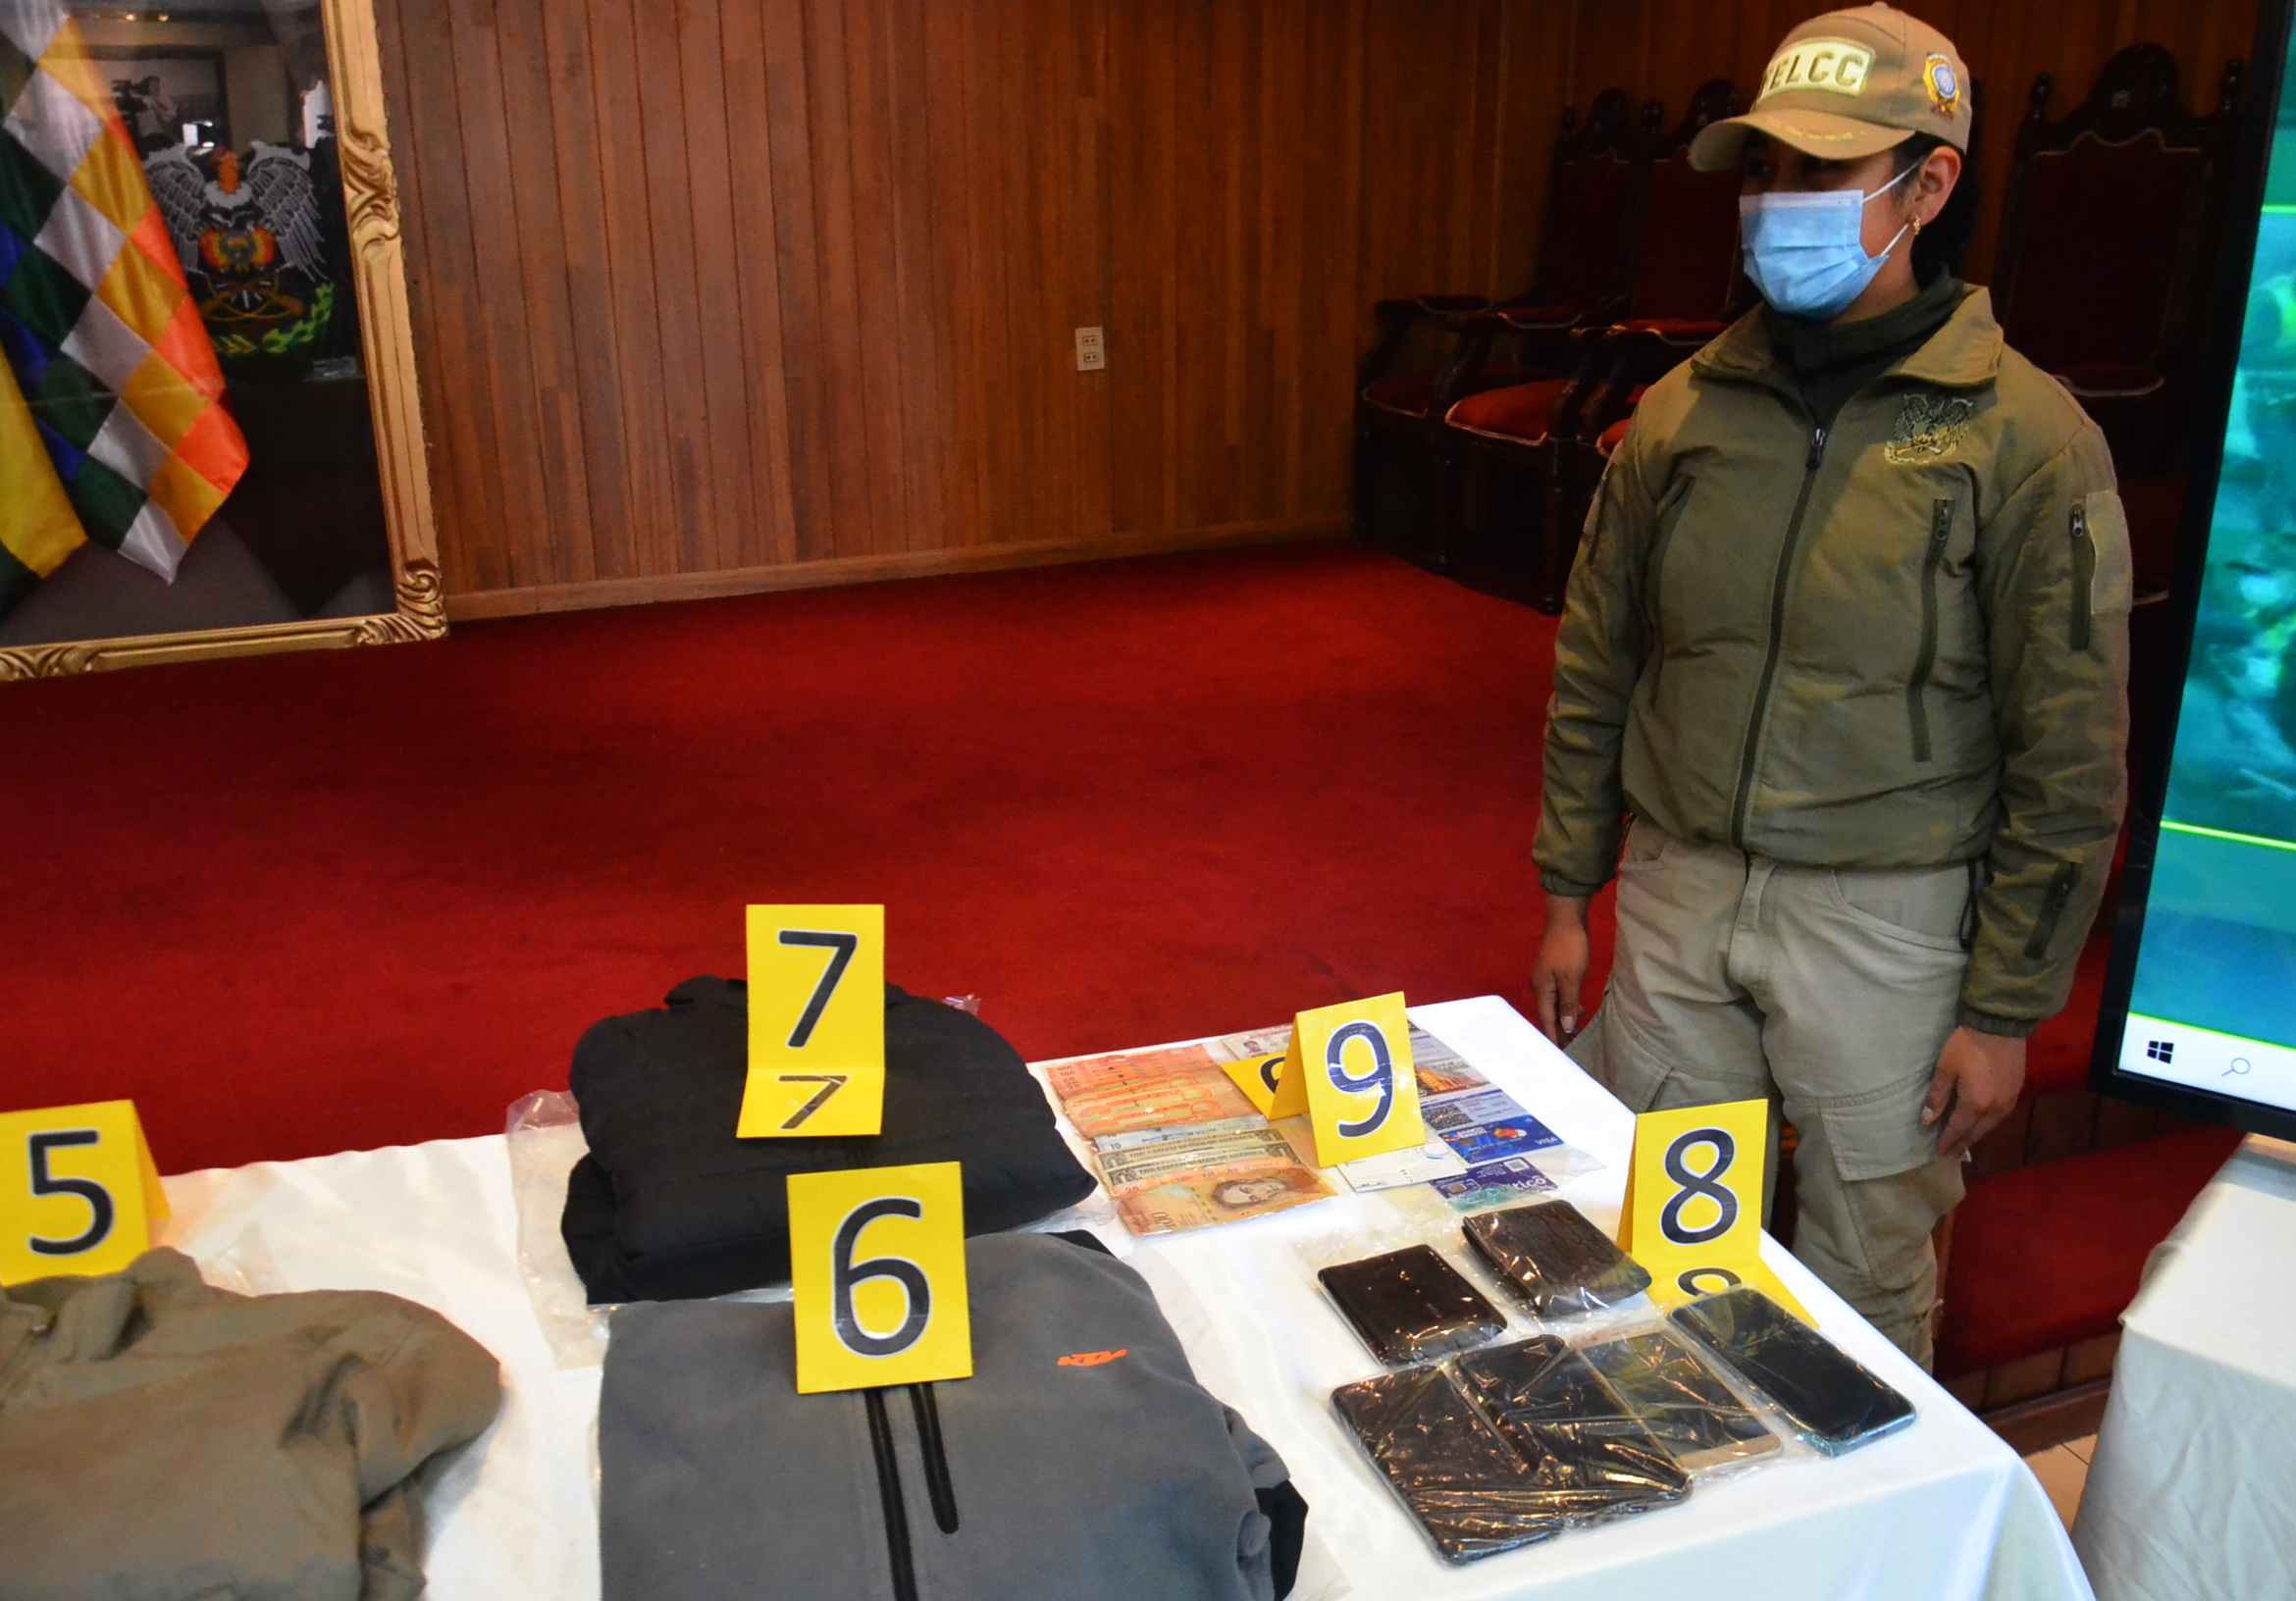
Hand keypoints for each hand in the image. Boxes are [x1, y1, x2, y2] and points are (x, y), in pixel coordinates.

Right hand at [1531, 894, 1591, 1045]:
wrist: (1566, 919)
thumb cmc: (1569, 948)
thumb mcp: (1572, 978)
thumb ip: (1568, 1003)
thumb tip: (1565, 1026)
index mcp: (1542, 989)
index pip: (1546, 1020)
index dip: (1552, 1037)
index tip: (1558, 1055)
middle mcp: (1540, 986)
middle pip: (1549, 1015)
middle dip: (1558, 1032)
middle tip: (1569, 1050)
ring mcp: (1547, 978)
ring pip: (1555, 1005)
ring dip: (1564, 1020)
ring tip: (1576, 1035)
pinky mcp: (1555, 972)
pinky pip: (1560, 995)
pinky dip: (1568, 1006)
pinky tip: (1578, 1012)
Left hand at [1921, 1027, 2025, 1160]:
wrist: (2000, 1027)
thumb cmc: (1967, 1046)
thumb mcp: (1945, 1069)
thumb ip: (1937, 1097)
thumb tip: (1927, 1120)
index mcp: (1975, 1104)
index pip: (1957, 1129)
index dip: (1947, 1141)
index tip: (1938, 1153)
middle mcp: (1995, 1109)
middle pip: (1976, 1133)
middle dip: (1962, 1145)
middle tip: (1950, 1156)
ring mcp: (2008, 1102)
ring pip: (1990, 1127)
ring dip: (1976, 1136)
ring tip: (1964, 1144)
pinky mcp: (2016, 1092)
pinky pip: (1999, 1117)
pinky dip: (1987, 1125)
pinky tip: (1982, 1125)